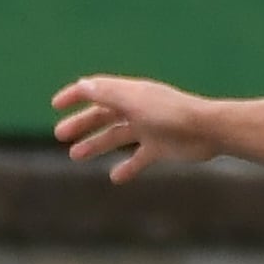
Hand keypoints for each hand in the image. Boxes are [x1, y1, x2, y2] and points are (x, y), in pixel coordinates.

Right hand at [49, 74, 218, 180]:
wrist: (207, 130)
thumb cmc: (170, 113)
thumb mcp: (134, 101)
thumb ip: (108, 94)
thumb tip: (83, 85)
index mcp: (130, 94)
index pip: (98, 89)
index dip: (76, 95)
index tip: (56, 105)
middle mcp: (137, 109)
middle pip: (103, 115)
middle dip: (81, 124)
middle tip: (60, 135)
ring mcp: (148, 129)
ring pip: (116, 136)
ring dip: (96, 144)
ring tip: (76, 156)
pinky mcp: (160, 148)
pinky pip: (138, 158)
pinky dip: (127, 167)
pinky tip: (115, 177)